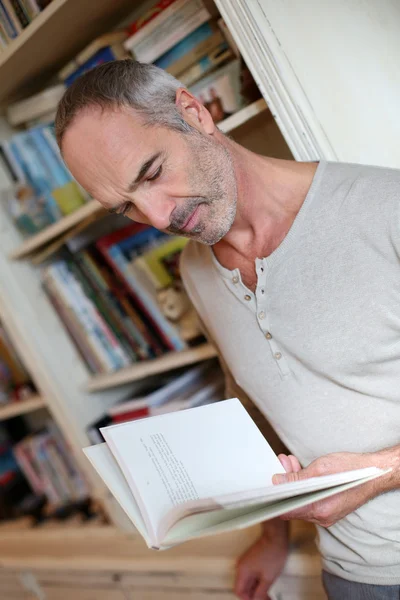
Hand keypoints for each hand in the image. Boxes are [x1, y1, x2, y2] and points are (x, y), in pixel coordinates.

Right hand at [235, 520, 288, 599]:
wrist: (276, 537)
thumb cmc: (272, 553)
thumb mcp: (268, 578)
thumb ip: (261, 592)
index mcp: (243, 571)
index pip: (239, 591)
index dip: (249, 599)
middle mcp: (242, 566)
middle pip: (244, 587)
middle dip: (254, 595)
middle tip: (266, 599)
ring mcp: (246, 562)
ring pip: (249, 582)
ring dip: (257, 589)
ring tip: (268, 594)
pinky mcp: (252, 560)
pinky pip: (252, 575)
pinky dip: (258, 582)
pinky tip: (267, 585)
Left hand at [272, 450, 394, 527]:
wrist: (374, 473)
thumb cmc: (351, 469)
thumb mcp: (321, 468)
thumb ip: (297, 477)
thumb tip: (277, 481)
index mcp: (320, 509)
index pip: (286, 511)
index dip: (273, 498)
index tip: (263, 486)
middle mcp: (322, 516)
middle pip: (292, 503)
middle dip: (283, 483)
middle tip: (280, 464)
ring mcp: (325, 514)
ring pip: (300, 500)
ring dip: (292, 481)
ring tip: (289, 462)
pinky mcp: (327, 508)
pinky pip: (308, 499)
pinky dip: (302, 485)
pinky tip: (299, 470)